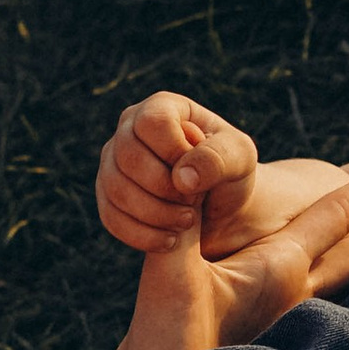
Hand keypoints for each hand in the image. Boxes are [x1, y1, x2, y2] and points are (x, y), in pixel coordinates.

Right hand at [99, 91, 311, 262]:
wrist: (220, 206)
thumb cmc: (231, 173)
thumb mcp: (240, 159)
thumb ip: (218, 158)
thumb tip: (181, 178)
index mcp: (163, 108)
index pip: (152, 122)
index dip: (174, 152)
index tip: (199, 176)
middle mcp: (130, 129)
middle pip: (127, 156)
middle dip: (164, 190)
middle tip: (194, 207)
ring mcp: (113, 161)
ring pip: (115, 188)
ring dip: (154, 214)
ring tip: (186, 223)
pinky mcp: (108, 195)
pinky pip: (110, 217)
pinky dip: (141, 234)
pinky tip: (169, 241)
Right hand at [118, 153, 348, 349]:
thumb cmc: (163, 341)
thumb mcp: (168, 275)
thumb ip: (182, 229)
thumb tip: (188, 181)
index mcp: (279, 270)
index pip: (335, 216)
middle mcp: (295, 294)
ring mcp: (288, 318)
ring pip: (342, 277)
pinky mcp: (273, 336)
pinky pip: (318, 298)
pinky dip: (336, 281)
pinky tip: (330, 284)